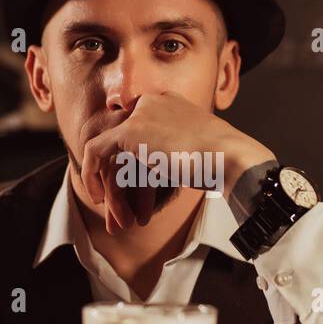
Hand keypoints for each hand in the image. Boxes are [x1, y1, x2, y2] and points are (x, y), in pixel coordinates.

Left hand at [79, 92, 273, 232]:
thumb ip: (169, 153)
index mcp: (169, 103)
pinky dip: (92, 174)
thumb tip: (157, 170)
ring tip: (119, 220)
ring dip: (114, 189)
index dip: (135, 169)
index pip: (141, 135)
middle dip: (120, 183)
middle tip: (122, 214)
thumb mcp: (195, 150)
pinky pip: (95, 150)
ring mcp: (139, 114)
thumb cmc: (222, 161)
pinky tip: (99, 199)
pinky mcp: (128, 130)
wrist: (230, 157)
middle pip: (124, 146)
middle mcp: (152, 102)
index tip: (137, 194)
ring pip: (111, 153)